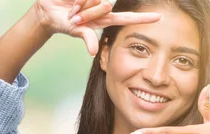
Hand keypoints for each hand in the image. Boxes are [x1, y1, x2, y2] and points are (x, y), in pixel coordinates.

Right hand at [32, 0, 160, 55]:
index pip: (128, 18)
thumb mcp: (77, 31)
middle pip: (104, 5)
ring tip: (72, 9)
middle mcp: (103, 6)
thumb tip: (93, 52)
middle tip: (76, 16)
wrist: (49, 11)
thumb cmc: (66, 23)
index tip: (159, 17)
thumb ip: (87, 38)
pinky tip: (71, 0)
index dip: (143, 18)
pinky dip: (77, 0)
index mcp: (105, 19)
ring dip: (79, 5)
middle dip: (87, 11)